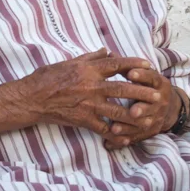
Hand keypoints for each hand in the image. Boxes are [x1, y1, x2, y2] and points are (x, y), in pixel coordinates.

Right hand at [0, 50, 166, 142]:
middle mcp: (92, 86)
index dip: (134, 64)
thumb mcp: (68, 62)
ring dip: (135, 115)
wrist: (32, 98)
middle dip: (143, 92)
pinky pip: (103, 128)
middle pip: (124, 88)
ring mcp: (89, 104)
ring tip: (149, 118)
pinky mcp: (83, 120)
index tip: (148, 65)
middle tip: (157, 95)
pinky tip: (126, 139)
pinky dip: (115, 134)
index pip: (117, 64)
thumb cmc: (47, 78)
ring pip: (118, 111)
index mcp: (89, 70)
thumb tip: (106, 51)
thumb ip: (90, 57)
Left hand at [103, 66, 182, 149]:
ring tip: (114, 128)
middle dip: (141, 108)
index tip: (131, 73)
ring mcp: (156, 117)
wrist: (168, 107)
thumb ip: (126, 66)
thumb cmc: (148, 86)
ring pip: (143, 124)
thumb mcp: (143, 74)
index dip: (143, 76)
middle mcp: (160, 101)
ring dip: (128, 127)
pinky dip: (123, 139)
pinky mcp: (149, 131)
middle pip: (151, 105)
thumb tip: (109, 54)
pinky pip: (136, 137)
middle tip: (132, 111)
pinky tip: (110, 142)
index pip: (152, 78)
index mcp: (160, 84)